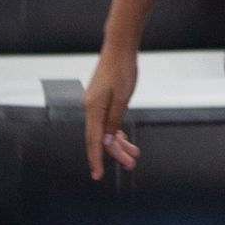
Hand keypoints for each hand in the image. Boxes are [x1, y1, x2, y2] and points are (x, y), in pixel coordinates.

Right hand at [83, 48, 139, 179]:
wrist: (119, 48)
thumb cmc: (121, 69)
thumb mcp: (122, 98)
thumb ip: (113, 121)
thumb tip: (107, 141)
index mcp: (93, 108)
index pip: (94, 140)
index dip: (96, 159)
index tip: (98, 175)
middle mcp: (90, 108)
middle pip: (101, 138)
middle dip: (115, 153)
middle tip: (130, 164)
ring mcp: (95, 105)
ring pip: (105, 132)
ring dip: (118, 144)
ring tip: (133, 155)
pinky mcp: (101, 101)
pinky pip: (107, 122)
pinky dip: (116, 132)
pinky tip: (125, 140)